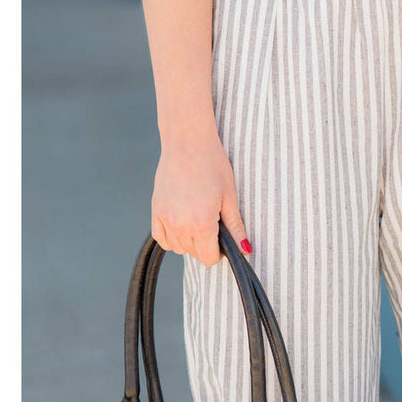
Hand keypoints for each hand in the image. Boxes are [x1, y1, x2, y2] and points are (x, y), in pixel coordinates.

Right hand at [151, 131, 252, 266]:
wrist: (188, 142)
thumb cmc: (212, 165)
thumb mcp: (229, 197)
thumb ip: (236, 227)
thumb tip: (246, 250)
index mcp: (201, 224)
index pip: (208, 258)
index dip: (219, 252)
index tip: (223, 238)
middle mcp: (180, 225)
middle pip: (194, 253)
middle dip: (206, 244)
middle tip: (213, 222)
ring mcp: (165, 218)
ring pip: (178, 247)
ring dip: (189, 241)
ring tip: (198, 219)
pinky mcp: (156, 209)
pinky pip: (161, 237)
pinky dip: (171, 236)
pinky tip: (182, 224)